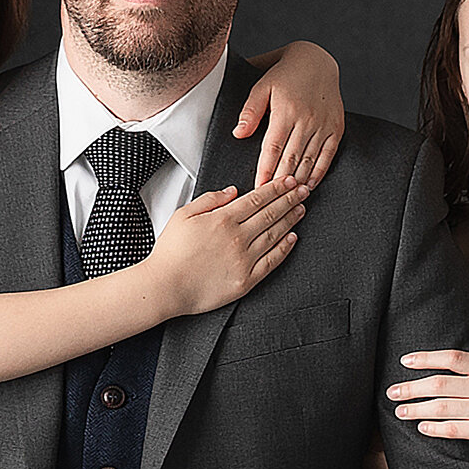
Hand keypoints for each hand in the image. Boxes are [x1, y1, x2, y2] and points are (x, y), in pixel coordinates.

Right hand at [143, 177, 307, 316]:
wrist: (165, 287)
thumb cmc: (170, 254)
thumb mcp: (183, 216)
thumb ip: (210, 200)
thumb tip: (232, 191)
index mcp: (222, 219)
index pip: (257, 198)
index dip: (277, 188)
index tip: (289, 181)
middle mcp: (237, 238)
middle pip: (271, 213)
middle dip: (290, 199)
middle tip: (303, 191)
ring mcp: (244, 259)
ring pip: (275, 234)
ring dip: (291, 220)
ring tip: (301, 209)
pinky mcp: (247, 280)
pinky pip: (272, 261)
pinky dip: (285, 248)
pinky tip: (292, 238)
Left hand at [235, 41, 343, 187]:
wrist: (316, 61)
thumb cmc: (284, 75)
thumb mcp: (261, 87)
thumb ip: (250, 111)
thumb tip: (238, 134)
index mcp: (286, 111)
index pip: (273, 148)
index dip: (265, 170)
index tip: (258, 188)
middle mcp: (306, 119)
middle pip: (291, 158)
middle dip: (280, 182)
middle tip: (271, 201)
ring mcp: (323, 125)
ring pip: (310, 159)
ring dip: (299, 181)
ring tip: (289, 198)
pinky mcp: (336, 127)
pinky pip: (328, 155)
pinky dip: (319, 172)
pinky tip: (310, 185)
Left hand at [388, 314, 468, 465]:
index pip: (453, 358)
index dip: (426, 358)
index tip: (406, 361)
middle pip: (440, 384)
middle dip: (411, 388)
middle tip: (392, 392)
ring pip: (442, 407)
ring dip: (416, 409)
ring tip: (400, 411)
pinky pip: (453, 429)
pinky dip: (434, 429)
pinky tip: (422, 428)